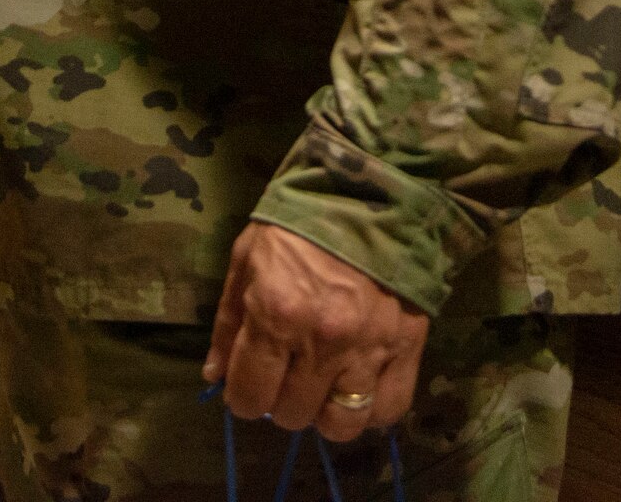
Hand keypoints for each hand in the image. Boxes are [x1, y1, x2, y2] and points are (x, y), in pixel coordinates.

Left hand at [203, 222, 427, 443]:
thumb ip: (229, 321)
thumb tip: (214, 375)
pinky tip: (355, 387)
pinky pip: (387, 410)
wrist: (369, 195)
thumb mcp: (247, 257)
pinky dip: (369, 410)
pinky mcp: (406, 352)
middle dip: (279, 402)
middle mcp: (322, 341)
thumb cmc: (297, 224)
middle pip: (293, 413)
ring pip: (341, 425)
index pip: (250, 392)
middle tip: (282, 378)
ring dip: (323, 414)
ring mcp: (368, 351)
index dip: (242, 399)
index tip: (245, 391)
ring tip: (318, 389)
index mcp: (276, 313)